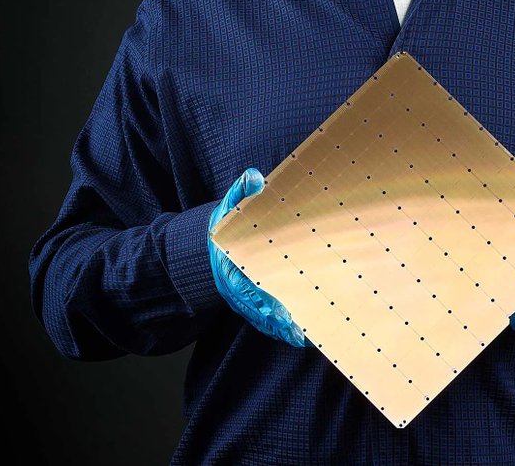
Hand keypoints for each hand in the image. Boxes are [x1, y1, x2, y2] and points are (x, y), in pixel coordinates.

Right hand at [208, 167, 310, 347]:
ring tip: (304, 337)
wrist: (210, 246)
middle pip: (257, 308)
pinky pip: (266, 321)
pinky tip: (301, 336)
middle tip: (298, 330)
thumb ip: (241, 192)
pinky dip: (281, 329)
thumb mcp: (229, 206)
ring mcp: (243, 300)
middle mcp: (236, 288)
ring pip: (263, 319)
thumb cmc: (225, 226)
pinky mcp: (252, 304)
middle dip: (276, 321)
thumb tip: (254, 178)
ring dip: (282, 329)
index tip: (279, 310)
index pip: (245, 286)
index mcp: (231, 267)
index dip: (262, 300)